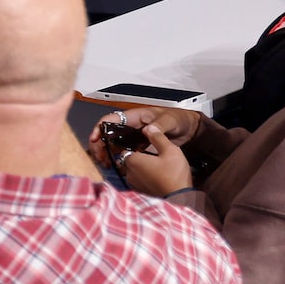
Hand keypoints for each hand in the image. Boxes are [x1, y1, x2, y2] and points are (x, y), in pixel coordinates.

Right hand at [86, 106, 200, 193]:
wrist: (190, 129)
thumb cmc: (178, 120)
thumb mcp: (170, 120)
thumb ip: (159, 125)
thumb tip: (147, 130)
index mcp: (135, 117)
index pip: (111, 119)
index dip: (99, 128)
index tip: (95, 140)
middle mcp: (130, 126)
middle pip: (107, 133)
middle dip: (100, 145)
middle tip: (100, 158)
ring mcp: (134, 136)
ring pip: (114, 144)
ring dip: (107, 153)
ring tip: (107, 164)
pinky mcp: (138, 146)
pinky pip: (124, 152)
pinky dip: (118, 159)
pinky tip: (118, 166)